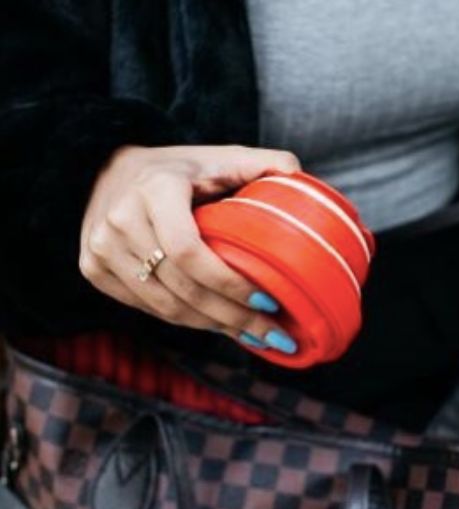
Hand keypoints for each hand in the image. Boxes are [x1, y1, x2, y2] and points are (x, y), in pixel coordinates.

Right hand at [80, 144, 299, 353]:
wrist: (112, 172)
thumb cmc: (178, 170)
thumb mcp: (219, 157)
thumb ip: (263, 163)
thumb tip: (301, 179)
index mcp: (155, 189)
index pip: (189, 251)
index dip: (229, 283)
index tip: (269, 301)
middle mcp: (120, 220)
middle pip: (181, 288)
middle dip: (233, 318)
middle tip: (273, 335)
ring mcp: (99, 249)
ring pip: (165, 307)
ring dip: (213, 327)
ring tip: (252, 335)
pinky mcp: (93, 269)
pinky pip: (148, 308)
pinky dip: (187, 321)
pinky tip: (217, 325)